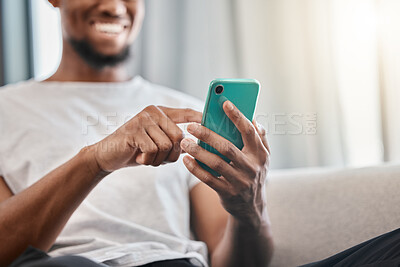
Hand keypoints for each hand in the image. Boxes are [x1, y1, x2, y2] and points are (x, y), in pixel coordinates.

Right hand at [92, 105, 201, 171]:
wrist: (107, 156)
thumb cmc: (136, 151)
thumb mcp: (158, 144)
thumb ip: (174, 141)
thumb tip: (196, 143)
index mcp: (161, 113)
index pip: (186, 112)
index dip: (200, 117)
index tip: (212, 121)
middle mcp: (153, 112)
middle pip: (179, 136)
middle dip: (172, 154)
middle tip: (157, 158)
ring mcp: (143, 119)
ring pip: (167, 145)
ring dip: (159, 159)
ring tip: (147, 158)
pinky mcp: (134, 130)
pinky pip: (153, 150)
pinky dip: (148, 160)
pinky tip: (139, 158)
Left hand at [181, 100, 269, 228]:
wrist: (251, 208)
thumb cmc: (254, 175)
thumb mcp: (263, 158)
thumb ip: (260, 138)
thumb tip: (254, 119)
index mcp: (261, 154)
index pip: (249, 131)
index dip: (237, 116)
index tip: (224, 103)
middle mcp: (252, 167)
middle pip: (227, 147)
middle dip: (208, 135)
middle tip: (191, 126)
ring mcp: (240, 181)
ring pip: (216, 163)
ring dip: (198, 151)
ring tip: (184, 142)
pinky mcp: (228, 193)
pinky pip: (209, 179)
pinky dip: (196, 169)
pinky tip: (186, 160)